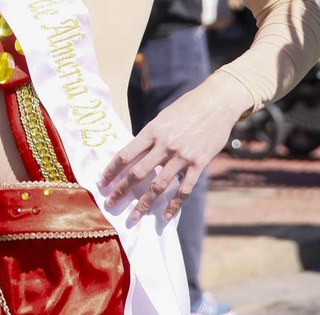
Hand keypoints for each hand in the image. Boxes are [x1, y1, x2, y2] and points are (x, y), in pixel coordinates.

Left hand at [100, 70, 251, 224]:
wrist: (218, 102)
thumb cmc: (188, 106)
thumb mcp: (164, 117)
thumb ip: (151, 136)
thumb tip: (137, 154)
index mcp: (153, 131)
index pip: (126, 154)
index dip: (112, 170)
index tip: (102, 182)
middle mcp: (165, 145)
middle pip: (138, 173)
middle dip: (121, 190)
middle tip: (110, 203)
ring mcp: (182, 156)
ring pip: (159, 186)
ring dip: (144, 204)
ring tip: (133, 218)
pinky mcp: (199, 164)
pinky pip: (184, 189)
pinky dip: (174, 205)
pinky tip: (165, 216)